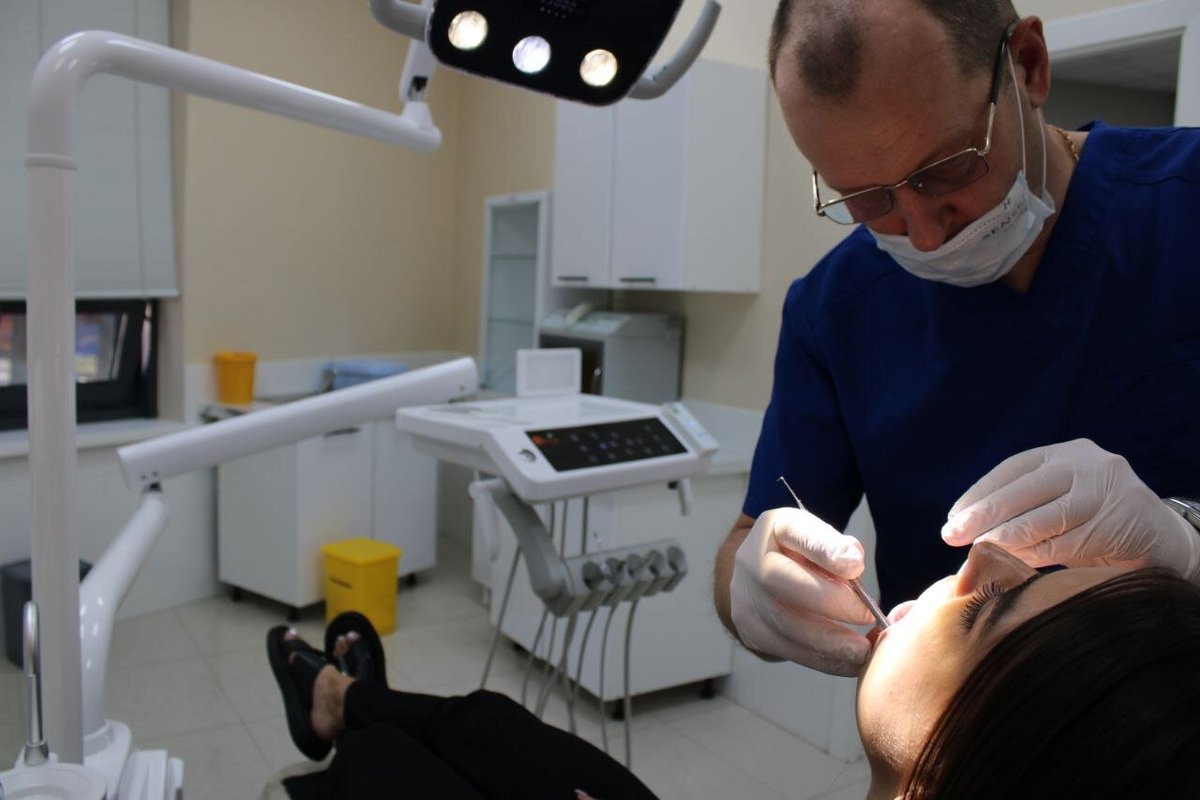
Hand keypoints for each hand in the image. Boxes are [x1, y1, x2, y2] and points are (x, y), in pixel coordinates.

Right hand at [729, 507, 874, 675]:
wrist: (756, 578)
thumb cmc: (797, 555)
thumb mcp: (818, 538)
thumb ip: (838, 547)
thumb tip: (853, 563)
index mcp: (775, 528)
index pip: (797, 531)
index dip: (824, 548)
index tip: (855, 565)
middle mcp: (752, 561)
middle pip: (781, 581)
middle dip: (829, 602)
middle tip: (866, 615)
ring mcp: (746, 599)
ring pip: (785, 624)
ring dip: (829, 642)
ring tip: (863, 649)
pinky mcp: (752, 632)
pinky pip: (789, 650)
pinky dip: (824, 660)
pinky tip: (850, 662)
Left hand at [942, 439, 1199, 580]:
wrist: (1160, 537)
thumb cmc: (1095, 521)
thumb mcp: (1059, 502)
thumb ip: (1022, 508)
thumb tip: (965, 528)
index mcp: (1066, 453)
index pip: (1012, 469)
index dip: (979, 493)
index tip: (953, 517)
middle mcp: (1087, 465)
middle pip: (1023, 491)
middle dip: (983, 515)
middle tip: (951, 536)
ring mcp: (1106, 491)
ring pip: (1044, 518)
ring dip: (1006, 538)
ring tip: (979, 551)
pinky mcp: (1119, 522)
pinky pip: (1067, 543)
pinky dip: (1036, 555)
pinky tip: (1014, 561)